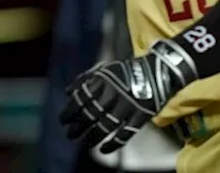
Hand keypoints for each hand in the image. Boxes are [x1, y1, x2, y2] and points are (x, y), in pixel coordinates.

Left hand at [60, 39, 197, 153]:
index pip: (82, 98)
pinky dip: (114, 143)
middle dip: (78, 126)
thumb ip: (84, 79)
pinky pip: (126, 133)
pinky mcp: (141, 116)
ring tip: (82, 143)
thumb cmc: (125, 71)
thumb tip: (67, 92)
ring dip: (92, 136)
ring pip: (107, 125)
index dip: (71, 111)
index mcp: (103, 81)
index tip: (62, 120)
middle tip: (69, 135)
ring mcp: (128, 105)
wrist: (156, 71)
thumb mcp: (103, 69)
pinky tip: (103, 150)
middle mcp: (113, 93)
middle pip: (92, 113)